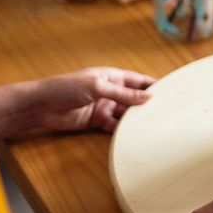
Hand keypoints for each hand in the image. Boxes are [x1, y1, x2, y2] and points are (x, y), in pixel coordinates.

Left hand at [26, 68, 154, 132]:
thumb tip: (147, 97)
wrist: (41, 106)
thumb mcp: (97, 87)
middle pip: (134, 99)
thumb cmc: (64, 88)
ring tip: (153, 127)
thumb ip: (122, 94)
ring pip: (126, 114)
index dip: (154, 86)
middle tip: (166, 114)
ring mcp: (104, 106)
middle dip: (148, 106)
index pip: (138, 81)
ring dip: (137, 120)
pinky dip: (123, 130)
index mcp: (112, 76)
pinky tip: (134, 136)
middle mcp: (110, 91)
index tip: (171, 93)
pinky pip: (115, 126)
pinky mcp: (97, 121)